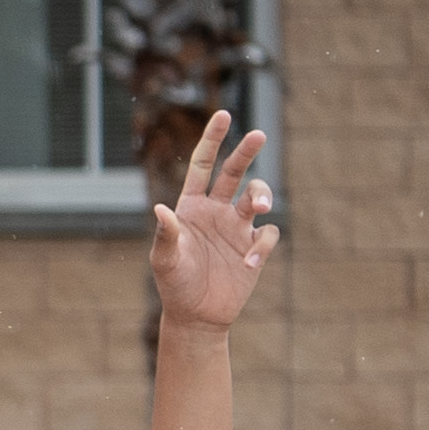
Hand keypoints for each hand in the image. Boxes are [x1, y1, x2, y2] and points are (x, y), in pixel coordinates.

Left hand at [150, 110, 277, 335]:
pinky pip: (267, 236)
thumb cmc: (174, 284)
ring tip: (259, 206)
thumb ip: (166, 235)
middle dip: (246, 152)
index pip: (203, 166)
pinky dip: (262, 245)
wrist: (195, 315)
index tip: (223, 114)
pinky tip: (248, 262)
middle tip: (258, 134)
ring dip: (261, 195)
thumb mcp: (165, 260)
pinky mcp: (254, 248)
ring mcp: (237, 228)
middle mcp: (217, 211)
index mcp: (192, 206)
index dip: (212, 140)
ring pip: (257, 196)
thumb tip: (161, 209)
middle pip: (234, 173)